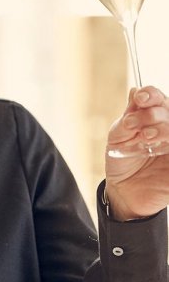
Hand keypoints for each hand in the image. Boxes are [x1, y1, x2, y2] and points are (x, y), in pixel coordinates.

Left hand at [106, 86, 168, 220]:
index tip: (140, 99)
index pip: (158, 98)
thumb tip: (135, 90)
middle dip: (153, 113)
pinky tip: (157, 147)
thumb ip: (129, 116)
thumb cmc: (122, 161)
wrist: (124, 191)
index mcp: (152, 117)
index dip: (151, 94)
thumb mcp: (119, 137)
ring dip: (163, 127)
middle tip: (134, 124)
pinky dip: (168, 143)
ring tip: (145, 137)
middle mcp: (167, 128)